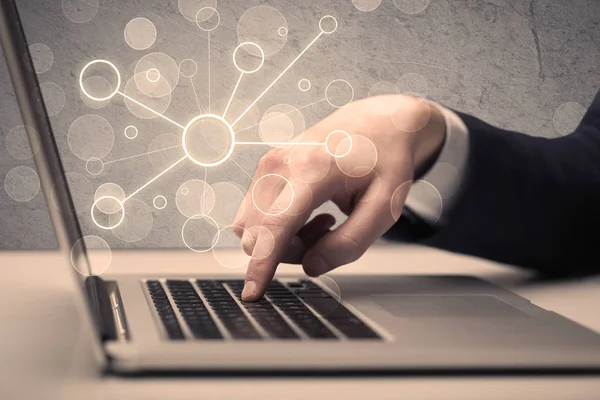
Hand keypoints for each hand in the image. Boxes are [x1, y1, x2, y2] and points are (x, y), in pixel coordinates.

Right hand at [234, 94, 445, 300]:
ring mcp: (268, 164)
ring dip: (284, 240)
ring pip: (254, 227)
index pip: (275, 226)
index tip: (252, 295)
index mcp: (312, 169)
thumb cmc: (385, 162)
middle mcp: (280, 164)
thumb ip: (350, 244)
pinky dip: (279, 227)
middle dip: (289, 252)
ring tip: (324, 222)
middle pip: (260, 234)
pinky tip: (310, 212)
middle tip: (330, 234)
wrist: (378, 123)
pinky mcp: (265, 169)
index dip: (261, 265)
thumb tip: (310, 266)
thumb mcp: (385, 208)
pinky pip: (256, 214)